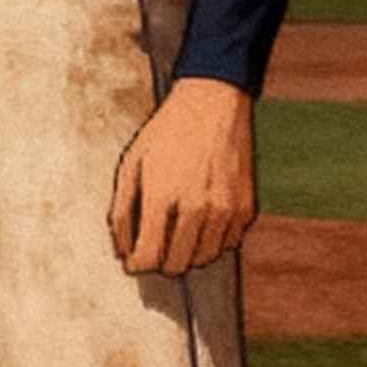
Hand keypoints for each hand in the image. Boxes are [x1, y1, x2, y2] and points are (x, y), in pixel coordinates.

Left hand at [108, 75, 256, 278]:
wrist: (212, 102)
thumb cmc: (169, 130)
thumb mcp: (132, 162)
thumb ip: (122, 210)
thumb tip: (121, 248)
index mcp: (162, 196)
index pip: (148, 256)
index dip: (136, 265)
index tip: (133, 262)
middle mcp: (196, 207)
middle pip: (177, 264)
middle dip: (160, 261)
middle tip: (155, 246)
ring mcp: (224, 209)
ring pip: (203, 259)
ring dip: (187, 254)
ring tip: (178, 233)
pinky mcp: (245, 207)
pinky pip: (227, 244)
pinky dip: (213, 242)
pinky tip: (202, 223)